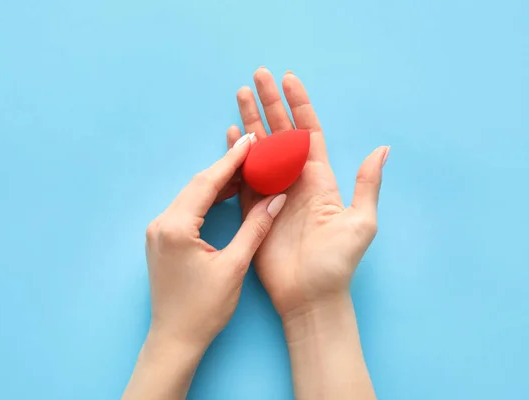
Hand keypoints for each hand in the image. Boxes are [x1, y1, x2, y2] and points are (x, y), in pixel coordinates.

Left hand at [124, 132, 286, 399]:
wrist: (174, 340)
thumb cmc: (204, 309)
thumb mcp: (234, 266)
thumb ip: (255, 228)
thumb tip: (275, 199)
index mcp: (176, 227)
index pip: (207, 183)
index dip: (231, 160)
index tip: (250, 141)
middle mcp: (161, 223)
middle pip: (196, 185)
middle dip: (225, 168)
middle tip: (252, 151)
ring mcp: (157, 232)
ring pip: (190, 196)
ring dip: (216, 183)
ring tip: (245, 171)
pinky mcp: (161, 241)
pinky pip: (185, 210)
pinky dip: (206, 200)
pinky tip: (225, 196)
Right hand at [228, 67, 388, 317]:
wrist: (310, 296)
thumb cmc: (337, 263)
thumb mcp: (361, 223)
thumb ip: (367, 184)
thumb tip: (382, 149)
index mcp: (320, 178)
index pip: (308, 131)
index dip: (299, 105)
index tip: (288, 79)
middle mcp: (295, 180)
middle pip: (280, 132)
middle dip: (269, 103)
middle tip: (257, 76)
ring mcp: (273, 193)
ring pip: (260, 149)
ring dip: (250, 121)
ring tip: (240, 95)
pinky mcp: (255, 209)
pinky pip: (244, 176)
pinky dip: (236, 154)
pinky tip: (231, 134)